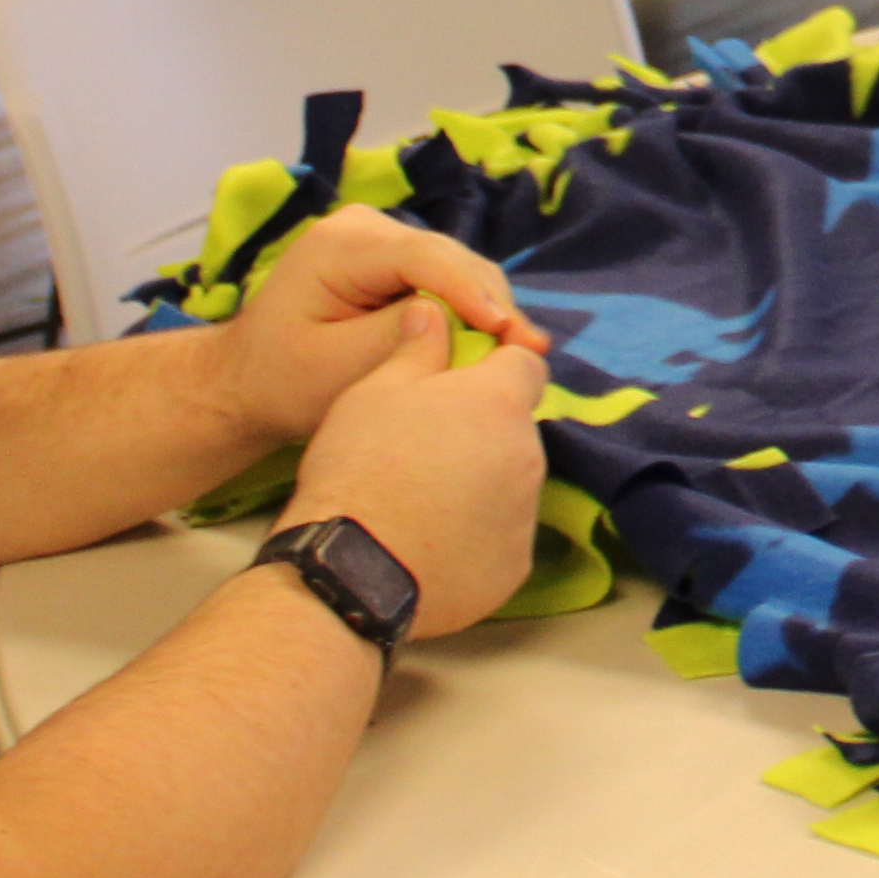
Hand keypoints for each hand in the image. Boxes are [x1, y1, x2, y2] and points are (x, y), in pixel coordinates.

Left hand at [213, 210, 522, 457]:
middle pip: (450, 259)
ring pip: (457, 269)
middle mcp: (366, 227)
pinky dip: (471, 312)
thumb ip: (397, 340)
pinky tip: (497, 343)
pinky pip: (446, 281)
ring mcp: (383, 241)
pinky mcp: (395, 263)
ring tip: (520, 354)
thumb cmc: (282, 381)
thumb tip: (464, 323)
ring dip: (488, 310)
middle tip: (531, 355)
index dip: (473, 293)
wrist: (248, 382)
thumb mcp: (337, 369)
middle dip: (491, 305)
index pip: (425, 257)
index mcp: (341, 245)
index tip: (511, 334)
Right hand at [278, 295, 548, 636]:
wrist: (350, 568)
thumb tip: (434, 309)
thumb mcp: (374, 393)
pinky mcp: (515, 567)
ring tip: (423, 503)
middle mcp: (528, 454)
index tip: (460, 385)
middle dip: (483, 432)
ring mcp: (526, 515)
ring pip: (512, 484)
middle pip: (516, 430)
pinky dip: (478, 538)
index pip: (525, 364)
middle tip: (426, 452)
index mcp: (498, 402)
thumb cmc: (358, 466)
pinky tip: (433, 545)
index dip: (495, 369)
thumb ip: (417, 350)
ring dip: (483, 485)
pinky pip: (504, 539)